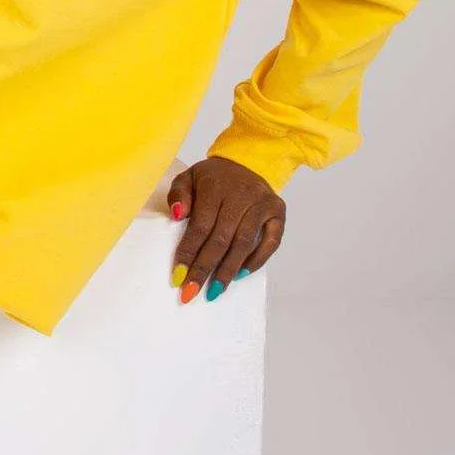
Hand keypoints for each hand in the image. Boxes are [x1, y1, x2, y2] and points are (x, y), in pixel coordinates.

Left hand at [166, 155, 285, 302]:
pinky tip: (240, 275)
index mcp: (215, 185)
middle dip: (205, 268)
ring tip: (215, 290)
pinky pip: (270, 243)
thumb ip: (179, 194)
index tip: (178, 276)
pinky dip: (256, 261)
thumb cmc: (213, 178)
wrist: (247, 163)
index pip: (200, 225)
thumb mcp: (189, 177)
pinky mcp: (278, 212)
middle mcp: (242, 195)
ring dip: (228, 270)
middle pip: (221, 239)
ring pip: (244, 243)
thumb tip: (177, 215)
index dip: (189, 253)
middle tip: (191, 292)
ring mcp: (262, 204)